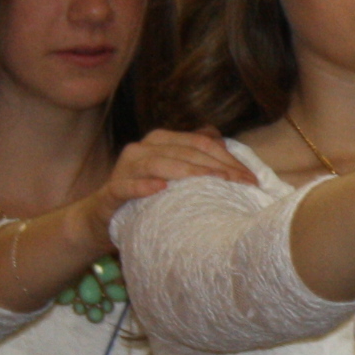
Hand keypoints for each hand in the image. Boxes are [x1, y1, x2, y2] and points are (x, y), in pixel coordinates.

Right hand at [103, 129, 253, 202]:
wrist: (103, 215)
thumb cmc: (147, 194)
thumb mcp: (173, 173)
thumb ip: (193, 154)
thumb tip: (221, 139)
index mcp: (161, 141)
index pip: (201, 144)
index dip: (228, 158)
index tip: (251, 178)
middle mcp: (143, 149)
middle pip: (186, 152)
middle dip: (218, 167)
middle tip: (243, 184)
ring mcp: (126, 168)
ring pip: (159, 164)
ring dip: (188, 172)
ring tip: (213, 181)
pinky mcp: (111, 190)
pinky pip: (126, 186)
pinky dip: (143, 186)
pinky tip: (160, 188)